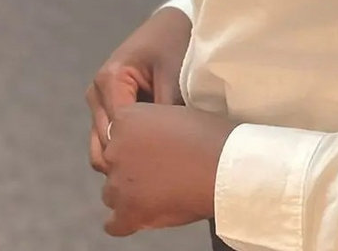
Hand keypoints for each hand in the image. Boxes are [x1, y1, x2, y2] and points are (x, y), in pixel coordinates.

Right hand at [86, 5, 191, 174]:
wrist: (172, 24)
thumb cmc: (175, 44)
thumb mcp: (174, 75)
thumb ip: (165, 110)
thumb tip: (165, 150)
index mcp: (109, 80)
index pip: (114, 131)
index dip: (136, 152)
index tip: (160, 168)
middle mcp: (97, 92)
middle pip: (104, 143)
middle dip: (128, 159)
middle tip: (158, 176)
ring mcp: (98, 100)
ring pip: (103, 146)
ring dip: (125, 156)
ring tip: (156, 166)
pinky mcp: (106, 106)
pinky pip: (111, 137)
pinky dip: (127, 147)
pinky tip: (152, 153)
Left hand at [100, 102, 237, 235]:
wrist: (225, 165)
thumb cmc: (209, 137)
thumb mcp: (173, 114)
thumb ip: (149, 128)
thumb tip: (144, 145)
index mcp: (126, 119)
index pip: (115, 136)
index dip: (134, 144)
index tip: (152, 150)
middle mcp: (115, 148)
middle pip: (112, 164)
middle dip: (131, 169)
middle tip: (159, 170)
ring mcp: (119, 182)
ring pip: (111, 193)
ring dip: (129, 194)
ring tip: (159, 191)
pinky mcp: (127, 212)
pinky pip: (114, 223)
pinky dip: (128, 221)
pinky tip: (146, 214)